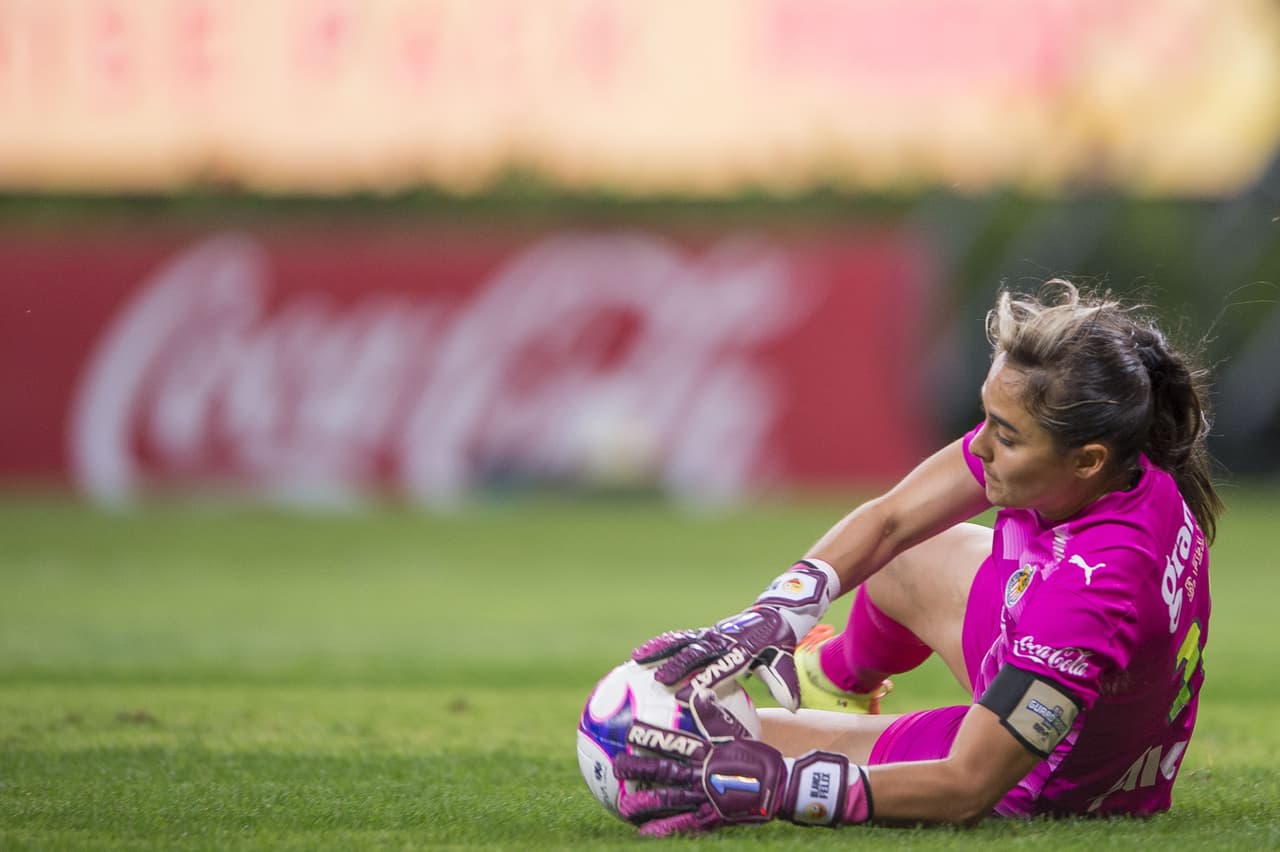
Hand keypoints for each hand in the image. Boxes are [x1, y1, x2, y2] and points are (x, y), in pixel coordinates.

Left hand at [616, 697, 870, 836]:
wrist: (778, 788)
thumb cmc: (756, 756)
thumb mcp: (737, 730)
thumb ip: (714, 714)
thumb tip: (696, 691)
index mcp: (706, 753)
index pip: (674, 742)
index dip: (651, 736)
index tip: (629, 730)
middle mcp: (701, 776)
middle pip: (664, 772)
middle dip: (638, 769)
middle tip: (616, 766)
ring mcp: (704, 799)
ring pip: (669, 801)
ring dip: (645, 802)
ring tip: (622, 805)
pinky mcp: (709, 818)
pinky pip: (682, 825)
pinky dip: (663, 828)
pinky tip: (644, 832)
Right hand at [632, 560, 838, 710]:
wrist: (774, 615)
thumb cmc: (777, 644)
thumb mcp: (783, 661)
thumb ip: (784, 682)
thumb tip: (792, 707)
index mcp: (742, 650)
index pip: (721, 668)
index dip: (705, 680)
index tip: (689, 694)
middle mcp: (722, 640)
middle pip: (697, 653)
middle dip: (678, 666)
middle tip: (660, 682)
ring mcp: (710, 635)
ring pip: (682, 641)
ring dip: (660, 650)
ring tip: (637, 659)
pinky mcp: (703, 634)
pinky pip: (679, 638)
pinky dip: (660, 644)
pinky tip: (640, 654)